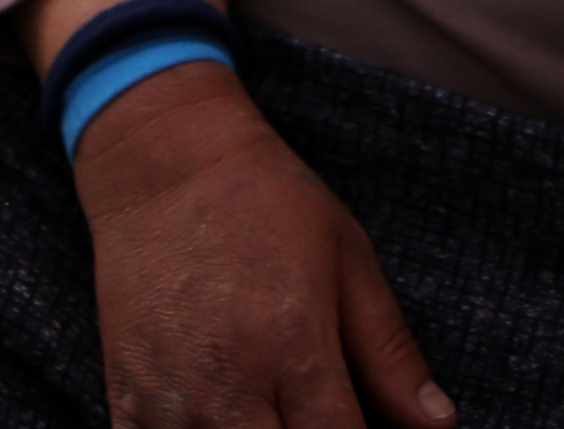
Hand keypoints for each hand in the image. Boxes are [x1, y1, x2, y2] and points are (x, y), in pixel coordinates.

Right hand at [72, 62, 451, 427]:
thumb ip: (390, 354)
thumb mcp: (349, 261)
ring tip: (273, 408)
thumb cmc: (266, 202)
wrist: (162, 161)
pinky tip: (219, 415)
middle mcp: (227, 387)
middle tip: (318, 415)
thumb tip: (440, 426)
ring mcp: (168, 401)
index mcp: (293, 349)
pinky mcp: (124, 401)